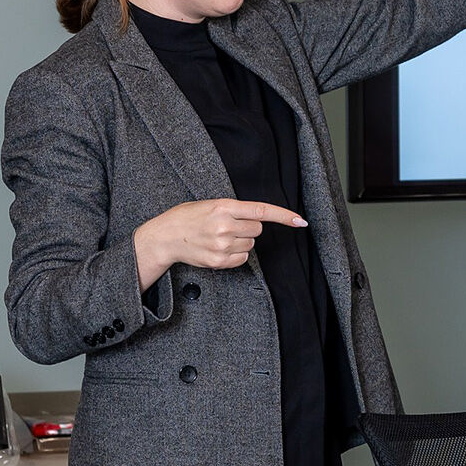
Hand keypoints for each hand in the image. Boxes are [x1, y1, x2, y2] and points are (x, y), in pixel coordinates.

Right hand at [134, 199, 306, 287]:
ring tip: (218, 237)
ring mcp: (222, 245)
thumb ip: (235, 210)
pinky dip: (235, 254)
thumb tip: (261, 218)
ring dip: (240, 241)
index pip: (262, 211)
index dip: (284, 216)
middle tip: (228, 226)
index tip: (300, 222)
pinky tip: (218, 249)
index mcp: (224, 206)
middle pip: (258, 229)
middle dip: (248, 228)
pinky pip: (242, 258)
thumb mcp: (211, 204)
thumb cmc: (188, 217)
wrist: (165, 237)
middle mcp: (225, 226)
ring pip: (250, 244)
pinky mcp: (219, 261)